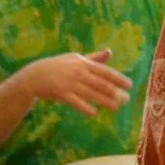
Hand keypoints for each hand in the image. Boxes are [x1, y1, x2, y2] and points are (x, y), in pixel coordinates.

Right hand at [12, 49, 131, 117]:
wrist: (34, 75)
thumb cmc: (58, 66)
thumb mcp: (75, 58)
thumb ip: (94, 58)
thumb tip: (110, 52)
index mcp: (83, 63)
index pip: (105, 71)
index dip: (118, 78)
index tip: (129, 85)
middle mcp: (78, 72)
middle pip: (101, 83)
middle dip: (115, 92)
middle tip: (126, 99)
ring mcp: (70, 83)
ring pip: (92, 94)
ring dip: (105, 101)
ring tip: (117, 107)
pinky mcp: (61, 94)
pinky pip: (76, 102)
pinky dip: (85, 108)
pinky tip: (94, 113)